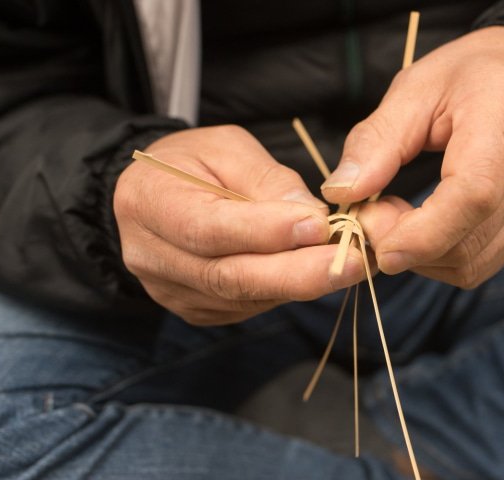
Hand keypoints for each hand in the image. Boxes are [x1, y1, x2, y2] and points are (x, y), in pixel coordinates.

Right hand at [114, 125, 365, 324]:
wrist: (157, 194)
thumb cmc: (193, 161)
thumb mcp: (228, 147)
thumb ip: (266, 180)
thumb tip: (310, 218)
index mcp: (149, 202)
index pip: (207, 228)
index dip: (264, 232)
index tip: (318, 226)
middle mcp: (152, 256)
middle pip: (229, 277)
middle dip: (298, 273)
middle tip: (354, 263)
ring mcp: (172, 291)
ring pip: (245, 297)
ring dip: (302, 283)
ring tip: (349, 264)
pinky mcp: (197, 310)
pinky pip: (248, 306)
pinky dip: (286, 290)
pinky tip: (312, 271)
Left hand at [321, 26, 503, 287]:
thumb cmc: (471, 75)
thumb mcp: (414, 89)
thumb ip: (376, 141)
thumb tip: (340, 194)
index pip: (474, 196)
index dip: (421, 232)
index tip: (372, 236)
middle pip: (466, 244)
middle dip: (404, 245)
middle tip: (369, 213)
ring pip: (470, 265)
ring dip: (418, 257)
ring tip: (393, 215)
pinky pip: (479, 263)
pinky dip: (437, 258)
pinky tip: (419, 225)